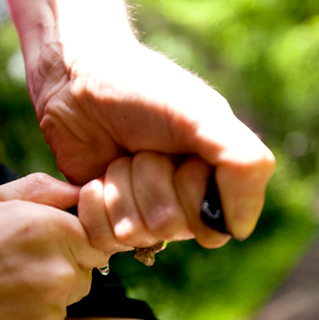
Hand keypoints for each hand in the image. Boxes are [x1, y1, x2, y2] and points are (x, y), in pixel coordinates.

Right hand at [0, 173, 110, 319]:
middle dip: (49, 274)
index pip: (92, 237)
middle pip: (79, 276)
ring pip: (58, 315)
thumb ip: (30, 192)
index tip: (31, 249)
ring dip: (31, 311)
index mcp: (40, 230)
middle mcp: (51, 278)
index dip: (64, 242)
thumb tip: (74, 191)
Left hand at [33, 43, 273, 240]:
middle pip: (168, 228)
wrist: (75, 80)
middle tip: (142, 149)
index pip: (212, 227)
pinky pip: (101, 238)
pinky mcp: (100, 217)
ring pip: (133, 233)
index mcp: (212, 181)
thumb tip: (239, 231)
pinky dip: (94, 205)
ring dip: (120, 188)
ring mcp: (137, 213)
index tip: (181, 155)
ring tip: (119, 156)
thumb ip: (243, 164)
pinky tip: (95, 178)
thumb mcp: (203, 116)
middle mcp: (178, 204)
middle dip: (150, 182)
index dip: (191, 191)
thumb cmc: (142, 90)